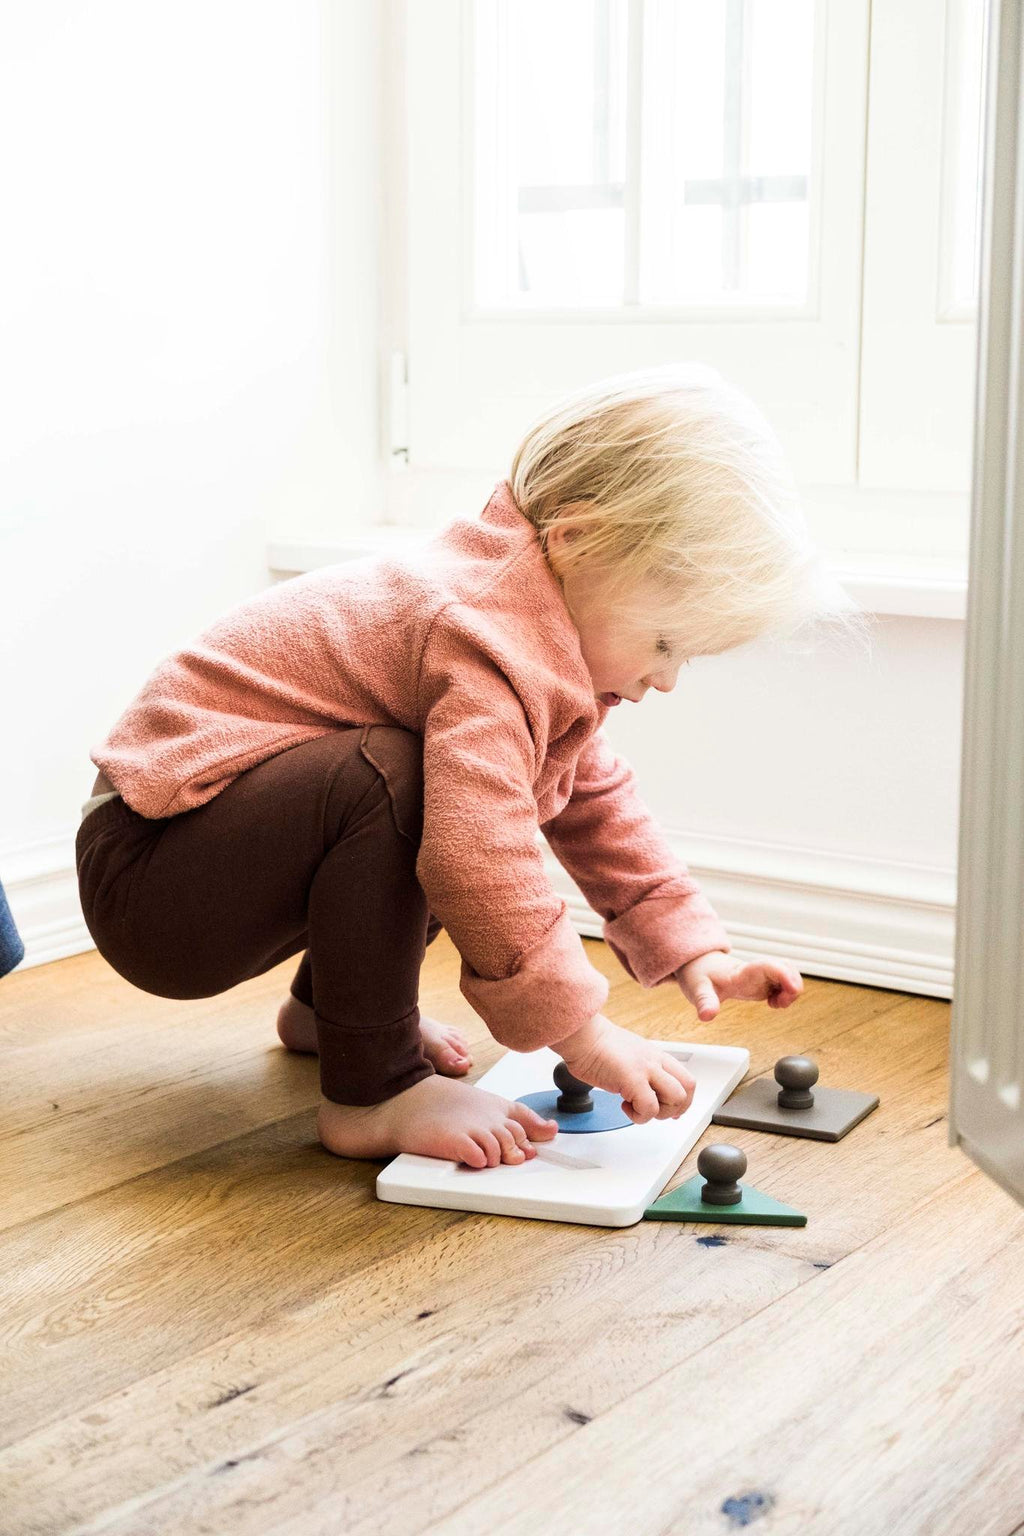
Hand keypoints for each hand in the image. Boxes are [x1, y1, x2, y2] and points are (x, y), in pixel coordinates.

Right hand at [551, 1014, 695, 1125]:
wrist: (583, 1037)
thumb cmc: (597, 1046)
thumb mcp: (630, 1054)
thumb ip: (642, 1069)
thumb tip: (644, 1089)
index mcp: (656, 1056)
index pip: (686, 1079)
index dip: (684, 1100)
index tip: (672, 1109)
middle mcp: (655, 1062)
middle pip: (687, 1089)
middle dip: (676, 1108)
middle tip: (657, 1112)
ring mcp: (646, 1070)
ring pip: (675, 1099)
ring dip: (659, 1113)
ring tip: (638, 1108)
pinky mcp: (632, 1079)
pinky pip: (649, 1108)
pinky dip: (638, 1116)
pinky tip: (624, 1105)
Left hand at [675, 950, 802, 1021]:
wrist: (700, 965)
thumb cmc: (700, 974)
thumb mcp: (697, 989)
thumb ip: (704, 1001)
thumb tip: (707, 1016)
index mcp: (743, 972)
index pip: (769, 967)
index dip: (785, 975)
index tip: (794, 989)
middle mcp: (757, 972)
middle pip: (787, 968)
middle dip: (794, 985)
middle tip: (779, 1004)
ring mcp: (762, 976)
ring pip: (789, 975)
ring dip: (792, 991)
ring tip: (775, 1004)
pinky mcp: (764, 983)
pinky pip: (785, 983)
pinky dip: (787, 994)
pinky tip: (774, 1003)